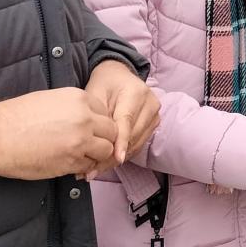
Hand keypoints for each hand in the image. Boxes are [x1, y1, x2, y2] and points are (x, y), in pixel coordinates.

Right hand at [0, 87, 118, 180]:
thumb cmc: (15, 117)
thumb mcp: (49, 100)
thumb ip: (72, 108)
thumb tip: (85, 118)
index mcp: (79, 99)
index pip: (105, 112)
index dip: (98, 123)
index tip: (89, 130)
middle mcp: (85, 118)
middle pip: (112, 131)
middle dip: (103, 139)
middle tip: (89, 146)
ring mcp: (80, 141)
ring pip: (106, 150)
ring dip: (96, 155)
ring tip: (80, 156)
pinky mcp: (72, 162)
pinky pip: (89, 166)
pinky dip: (83, 167)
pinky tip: (69, 164)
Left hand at [84, 59, 159, 175]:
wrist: (118, 75)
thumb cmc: (104, 84)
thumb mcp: (95, 94)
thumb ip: (99, 117)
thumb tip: (99, 144)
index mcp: (136, 92)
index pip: (127, 121)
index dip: (121, 142)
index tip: (117, 158)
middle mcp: (150, 103)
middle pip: (132, 136)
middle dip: (112, 156)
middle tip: (91, 171)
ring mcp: (155, 114)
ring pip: (136, 143)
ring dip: (117, 159)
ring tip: (95, 170)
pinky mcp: (154, 123)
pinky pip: (138, 143)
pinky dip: (123, 154)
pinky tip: (107, 162)